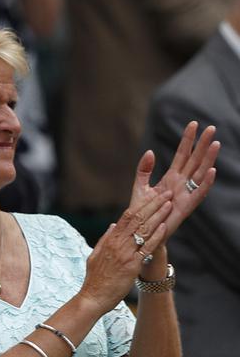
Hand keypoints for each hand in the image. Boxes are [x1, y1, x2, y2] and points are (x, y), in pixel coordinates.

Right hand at [80, 186, 173, 310]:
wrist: (93, 297)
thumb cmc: (95, 279)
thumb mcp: (95, 255)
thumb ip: (105, 239)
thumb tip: (113, 225)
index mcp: (109, 240)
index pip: (126, 217)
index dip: (141, 205)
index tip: (152, 195)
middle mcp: (117, 244)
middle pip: (137, 219)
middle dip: (153, 205)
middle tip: (166, 193)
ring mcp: (125, 254)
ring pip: (143, 230)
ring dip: (158, 216)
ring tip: (169, 205)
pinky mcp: (132, 265)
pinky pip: (146, 248)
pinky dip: (156, 237)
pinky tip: (164, 227)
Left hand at [138, 121, 218, 243]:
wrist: (143, 232)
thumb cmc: (143, 211)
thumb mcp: (140, 187)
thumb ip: (144, 170)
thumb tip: (149, 152)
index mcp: (171, 177)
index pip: (182, 154)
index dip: (187, 140)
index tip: (193, 124)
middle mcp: (182, 183)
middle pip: (194, 160)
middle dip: (202, 144)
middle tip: (211, 127)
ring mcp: (186, 193)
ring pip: (200, 172)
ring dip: (208, 159)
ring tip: (215, 144)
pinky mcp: (187, 206)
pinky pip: (199, 192)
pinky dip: (206, 182)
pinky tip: (212, 170)